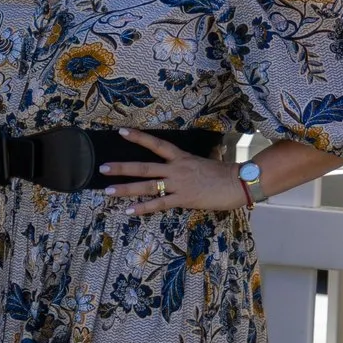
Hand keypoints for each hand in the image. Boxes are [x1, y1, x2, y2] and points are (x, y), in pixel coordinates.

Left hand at [100, 129, 248, 216]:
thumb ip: (187, 164)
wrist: (240, 183)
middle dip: (122, 168)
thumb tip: (179, 165)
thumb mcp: (203, 162)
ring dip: (126, 189)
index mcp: (182, 157)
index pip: (157, 144)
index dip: (139, 137)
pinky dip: (143, 208)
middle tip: (102, 167)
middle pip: (144, 166)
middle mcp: (176, 168)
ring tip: (107, 191)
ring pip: (147, 185)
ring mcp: (178, 184)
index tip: (121, 132)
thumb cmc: (224, 173)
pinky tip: (128, 211)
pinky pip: (159, 204)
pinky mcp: (183, 199)